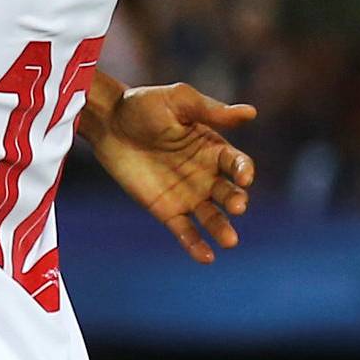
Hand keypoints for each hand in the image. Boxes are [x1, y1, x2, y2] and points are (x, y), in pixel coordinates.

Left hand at [88, 81, 256, 262]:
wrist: (108, 123)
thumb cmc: (144, 105)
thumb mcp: (179, 101)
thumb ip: (211, 111)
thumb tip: (251, 112)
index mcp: (213, 148)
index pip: (236, 163)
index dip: (243, 170)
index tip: (244, 177)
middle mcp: (206, 174)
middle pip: (228, 192)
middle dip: (235, 200)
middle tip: (237, 206)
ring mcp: (187, 194)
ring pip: (211, 216)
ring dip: (222, 228)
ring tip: (230, 241)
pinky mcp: (165, 209)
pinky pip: (184, 231)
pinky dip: (195, 244)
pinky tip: (206, 257)